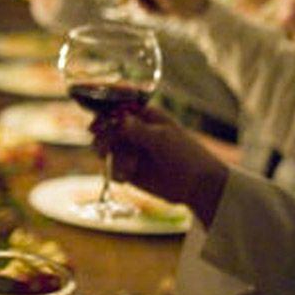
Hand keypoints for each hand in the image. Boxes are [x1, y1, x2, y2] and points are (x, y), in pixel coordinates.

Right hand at [90, 107, 227, 225]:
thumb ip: (138, 129)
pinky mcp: (128, 169)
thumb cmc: (185, 155)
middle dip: (104, 139)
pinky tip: (128, 177)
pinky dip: (116, 172)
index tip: (96, 126)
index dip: (104, 116)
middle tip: (104, 150)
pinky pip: (112, 167)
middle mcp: (134, 131)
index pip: (116, 109)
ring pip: (106, 148)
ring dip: (112, 158)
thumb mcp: (162, 138)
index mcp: (144, 116)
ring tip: (127, 168)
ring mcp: (130, 150)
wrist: (197, 185)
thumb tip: (118, 119)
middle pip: (106, 129)